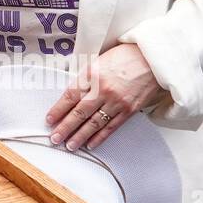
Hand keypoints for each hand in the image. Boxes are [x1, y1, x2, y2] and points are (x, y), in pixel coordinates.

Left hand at [46, 44, 163, 149]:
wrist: (153, 59)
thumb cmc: (125, 56)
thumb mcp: (99, 60)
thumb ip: (86, 77)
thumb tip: (72, 94)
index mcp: (92, 74)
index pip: (70, 95)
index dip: (58, 110)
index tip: (49, 119)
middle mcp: (103, 89)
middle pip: (79, 112)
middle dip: (65, 128)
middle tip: (55, 138)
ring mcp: (117, 101)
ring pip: (94, 123)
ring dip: (80, 136)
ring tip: (69, 145)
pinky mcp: (129, 110)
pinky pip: (111, 127)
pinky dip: (100, 137)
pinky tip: (91, 144)